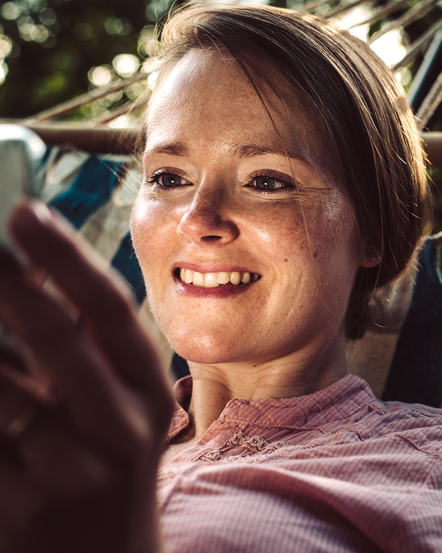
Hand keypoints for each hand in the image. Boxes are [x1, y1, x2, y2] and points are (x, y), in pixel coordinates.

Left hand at [0, 201, 173, 552]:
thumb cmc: (108, 457)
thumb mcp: (119, 398)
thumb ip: (86, 338)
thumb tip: (37, 265)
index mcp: (148, 389)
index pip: (112, 310)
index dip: (68, 258)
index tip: (27, 210)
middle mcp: (120, 426)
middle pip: (60, 340)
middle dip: (12, 285)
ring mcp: (71, 472)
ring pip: (3, 394)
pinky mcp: (20, 510)